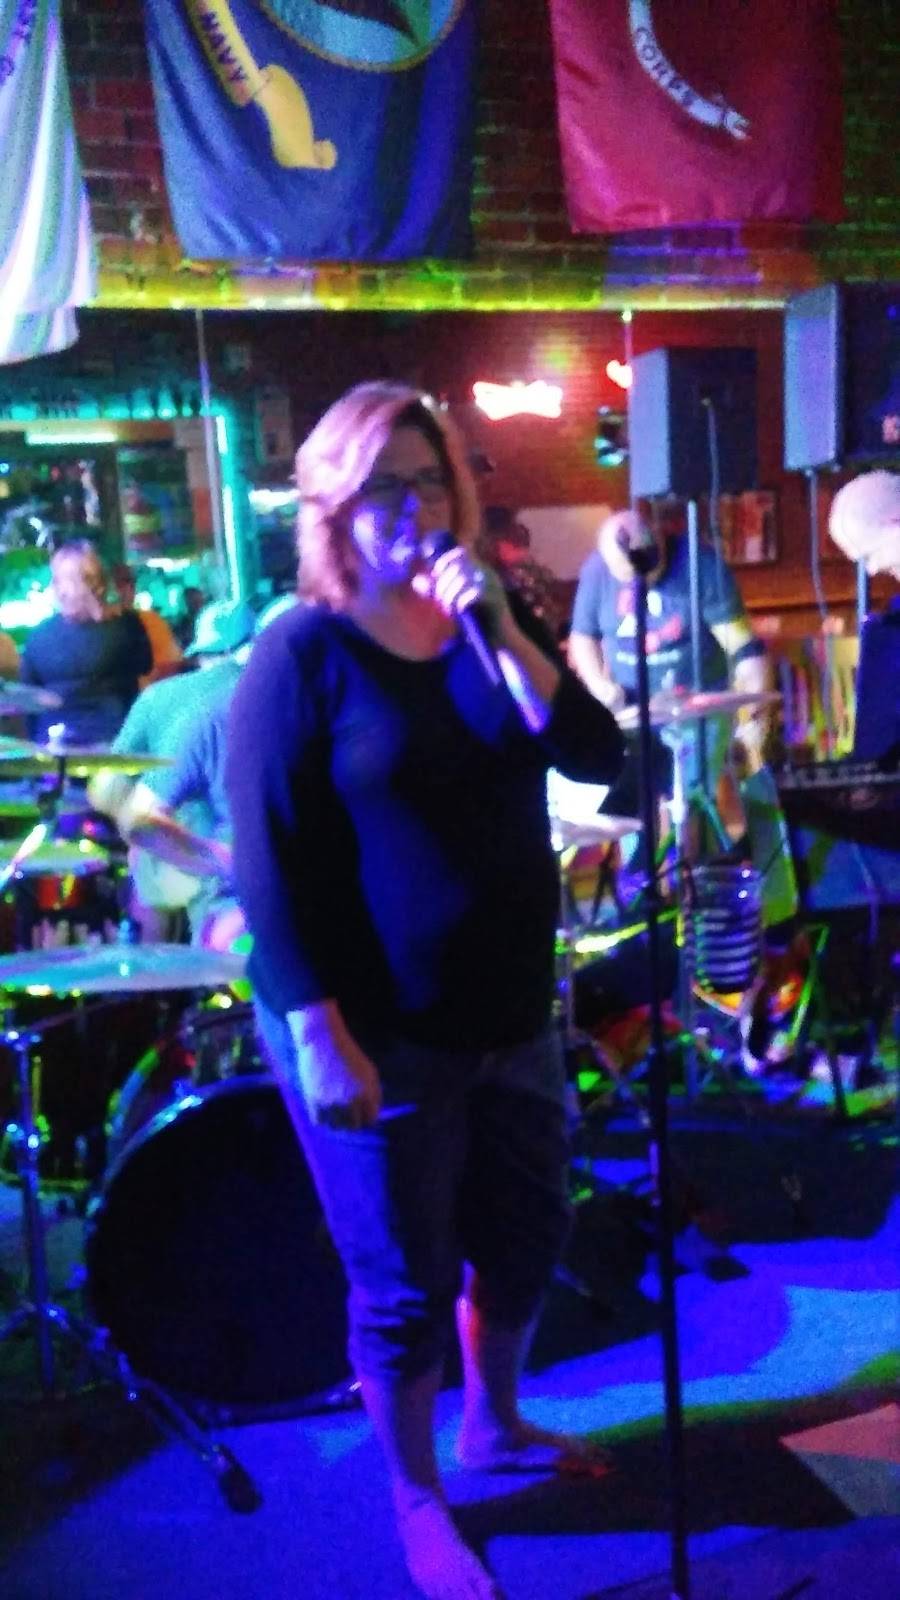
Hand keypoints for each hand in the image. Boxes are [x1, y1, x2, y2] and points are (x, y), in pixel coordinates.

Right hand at [287, 1002, 381, 1129]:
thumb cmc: (349, 1056)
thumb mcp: (370, 1073)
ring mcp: (331, 1104)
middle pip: (354, 1128)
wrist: (324, 1042)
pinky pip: (320, 1122)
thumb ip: (374, 1095)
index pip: (371, 1121)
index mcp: (367, 1094)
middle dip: (353, 1121)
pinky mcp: (314, 1102)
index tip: (363, 1114)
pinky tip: (325, 1106)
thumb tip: (374, 1117)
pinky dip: (323, 1117)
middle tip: (349, 1113)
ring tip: (336, 1108)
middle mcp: (351, 1102)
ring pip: (336, 1127)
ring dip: (337, 1121)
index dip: (367, 1118)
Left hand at [415, 545, 512, 641]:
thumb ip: (439, 590)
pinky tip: (460, 611)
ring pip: (463, 579)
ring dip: (450, 595)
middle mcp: (488, 573)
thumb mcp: (455, 601)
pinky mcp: (496, 598)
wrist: (500, 639)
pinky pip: (473, 593)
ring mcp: (494, 585)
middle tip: (441, 601)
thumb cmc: (477, 620)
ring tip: (448, 609)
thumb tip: (417, 581)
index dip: (445, 561)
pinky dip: (462, 602)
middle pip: (458, 567)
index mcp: (480, 570)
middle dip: (444, 584)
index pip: (461, 552)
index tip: (436, 576)